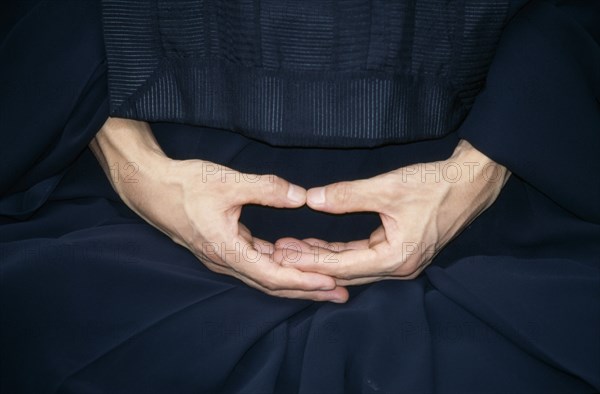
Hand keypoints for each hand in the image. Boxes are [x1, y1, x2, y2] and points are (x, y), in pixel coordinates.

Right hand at [90, 118, 348, 301]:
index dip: (305, 281)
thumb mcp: (226, 182)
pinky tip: (297, 259)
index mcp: (227, 251)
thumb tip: (301, 196)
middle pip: (273, 284)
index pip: (273, 275)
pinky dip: (279, 264)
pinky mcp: (223, 248)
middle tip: (341, 294)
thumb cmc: (183, 185)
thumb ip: (266, 189)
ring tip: (326, 282)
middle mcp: (226, 261)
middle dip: (308, 290)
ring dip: (296, 279)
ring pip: (265, 276)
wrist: (149, 187)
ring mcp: (223, 257)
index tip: (332, 283)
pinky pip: (256, 263)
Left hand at [273, 140, 509, 285]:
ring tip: (292, 248)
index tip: (283, 253)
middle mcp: (399, 268)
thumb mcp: (388, 188)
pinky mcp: (401, 250)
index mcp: (397, 259)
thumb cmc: (436, 185)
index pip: (342, 265)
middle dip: (311, 263)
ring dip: (324, 257)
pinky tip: (320, 244)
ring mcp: (401, 262)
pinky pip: (364, 255)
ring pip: (353, 265)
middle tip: (279, 253)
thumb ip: (348, 195)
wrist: (471, 181)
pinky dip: (341, 250)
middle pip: (345, 271)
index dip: (310, 259)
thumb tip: (312, 199)